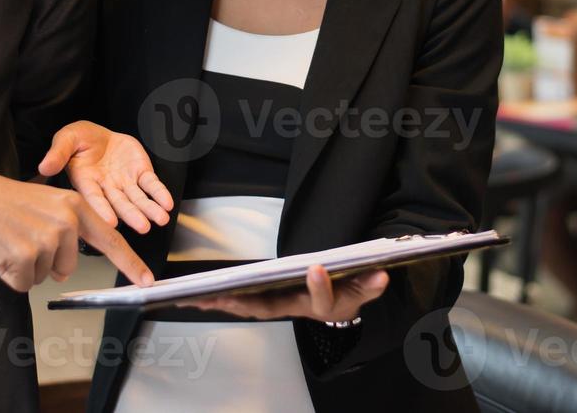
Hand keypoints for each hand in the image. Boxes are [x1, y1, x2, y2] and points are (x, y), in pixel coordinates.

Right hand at [0, 156, 152, 292]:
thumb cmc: (2, 201)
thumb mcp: (44, 206)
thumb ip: (64, 235)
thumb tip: (64, 272)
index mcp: (74, 205)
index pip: (111, 240)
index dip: (130, 263)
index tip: (147, 281)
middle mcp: (66, 220)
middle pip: (67, 269)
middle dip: (44, 264)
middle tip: (22, 238)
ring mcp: (47, 238)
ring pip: (43, 278)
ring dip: (24, 268)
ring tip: (10, 240)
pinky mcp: (25, 254)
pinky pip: (22, 283)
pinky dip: (8, 274)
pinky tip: (0, 249)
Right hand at [37, 121, 172, 233]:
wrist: (98, 134)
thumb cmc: (79, 140)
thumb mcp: (66, 139)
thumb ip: (58, 153)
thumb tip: (44, 166)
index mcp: (86, 182)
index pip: (94, 198)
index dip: (102, 210)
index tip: (110, 222)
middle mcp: (107, 187)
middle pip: (120, 204)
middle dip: (132, 215)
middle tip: (143, 226)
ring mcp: (124, 182)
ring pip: (138, 198)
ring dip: (149, 209)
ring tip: (160, 219)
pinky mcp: (140, 173)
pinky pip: (152, 184)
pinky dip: (160, 194)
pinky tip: (167, 203)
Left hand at [184, 265, 388, 322]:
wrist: (337, 306)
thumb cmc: (346, 294)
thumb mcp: (363, 290)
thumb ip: (370, 284)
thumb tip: (381, 274)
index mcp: (321, 305)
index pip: (321, 299)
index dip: (319, 287)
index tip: (316, 268)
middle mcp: (294, 308)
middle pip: (267, 309)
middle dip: (243, 302)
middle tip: (220, 294)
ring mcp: (277, 305)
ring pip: (247, 307)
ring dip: (221, 303)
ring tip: (195, 298)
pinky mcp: (265, 300)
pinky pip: (240, 301)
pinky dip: (219, 299)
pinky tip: (198, 297)